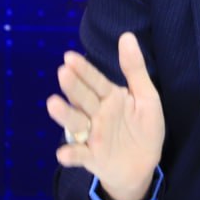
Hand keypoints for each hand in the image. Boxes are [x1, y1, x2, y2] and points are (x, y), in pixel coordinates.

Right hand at [46, 32, 164, 199]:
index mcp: (110, 98)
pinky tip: (63, 153)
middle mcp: (97, 114)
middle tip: (63, 72)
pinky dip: (71, 154)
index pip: (95, 81)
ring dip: (65, 115)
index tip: (69, 57)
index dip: (84, 70)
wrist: (145, 165)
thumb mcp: (146, 96)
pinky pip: (80, 156)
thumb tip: (126, 35)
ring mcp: (93, 136)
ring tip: (53, 104)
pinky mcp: (93, 158)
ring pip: (77, 123)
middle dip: (74, 87)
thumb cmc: (143, 128)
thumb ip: (135, 69)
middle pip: (84, 98)